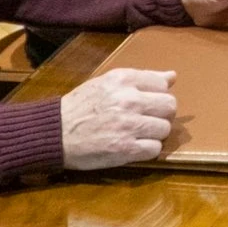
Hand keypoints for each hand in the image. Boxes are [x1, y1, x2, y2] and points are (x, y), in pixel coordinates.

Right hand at [60, 68, 177, 169]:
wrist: (55, 133)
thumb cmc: (81, 106)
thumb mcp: (107, 82)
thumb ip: (141, 79)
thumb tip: (172, 76)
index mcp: (123, 80)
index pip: (163, 84)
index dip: (157, 95)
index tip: (147, 102)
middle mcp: (129, 100)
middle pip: (170, 106)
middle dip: (161, 114)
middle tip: (146, 119)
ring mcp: (129, 126)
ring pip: (164, 128)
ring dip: (154, 133)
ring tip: (137, 133)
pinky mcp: (126, 150)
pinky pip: (155, 149)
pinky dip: (147, 150)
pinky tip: (134, 146)